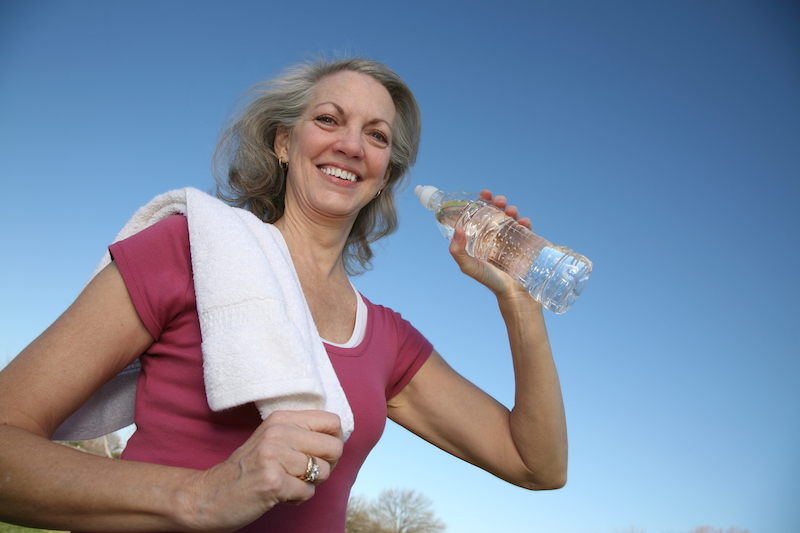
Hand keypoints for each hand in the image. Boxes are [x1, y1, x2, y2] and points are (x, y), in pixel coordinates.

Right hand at [180, 410, 343, 531]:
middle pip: (334, 447)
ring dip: (309, 484)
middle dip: (326, 466)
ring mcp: (274, 456)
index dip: (334, 440)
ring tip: (287, 483)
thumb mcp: (273, 439)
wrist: (209, 494)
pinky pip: (308, 492)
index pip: (332, 421)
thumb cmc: (249, 469)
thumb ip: (302, 433)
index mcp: (281, 418)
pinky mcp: (272, 482)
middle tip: (304, 473)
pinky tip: (279, 495)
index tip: (320, 453)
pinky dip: (297, 499)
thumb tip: (340, 435)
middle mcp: (278, 433)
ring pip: (323, 472)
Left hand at [448, 190, 533, 298]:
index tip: (484, 194)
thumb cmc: (490, 281)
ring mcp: (513, 238)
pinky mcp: (527, 244)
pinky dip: (526, 222)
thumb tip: (456, 229)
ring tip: (511, 211)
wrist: (514, 294)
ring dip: (512, 209)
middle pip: (498, 212)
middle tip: (499, 201)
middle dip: (499, 202)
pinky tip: (523, 222)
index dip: (483, 202)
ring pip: (513, 217)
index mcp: (483, 237)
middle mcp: (497, 235)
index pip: (482, 215)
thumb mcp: (470, 267)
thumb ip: (458, 252)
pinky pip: (527, 229)